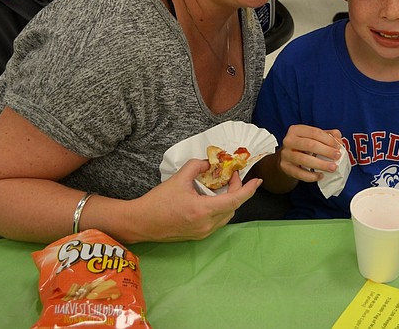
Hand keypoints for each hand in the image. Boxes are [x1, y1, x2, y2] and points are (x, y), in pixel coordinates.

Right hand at [134, 158, 260, 241]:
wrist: (141, 222)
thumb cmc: (157, 201)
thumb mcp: (178, 178)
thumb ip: (197, 166)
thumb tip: (209, 163)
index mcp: (203, 210)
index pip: (235, 200)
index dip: (248, 190)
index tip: (257, 180)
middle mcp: (207, 224)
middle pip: (233, 207)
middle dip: (237, 190)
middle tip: (231, 176)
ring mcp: (203, 232)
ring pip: (227, 215)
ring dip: (230, 200)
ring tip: (222, 185)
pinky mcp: (199, 235)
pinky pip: (218, 221)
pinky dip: (221, 208)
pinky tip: (213, 198)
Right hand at [279, 125, 342, 182]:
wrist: (287, 158)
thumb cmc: (303, 146)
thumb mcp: (314, 137)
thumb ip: (328, 136)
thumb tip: (339, 139)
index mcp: (296, 130)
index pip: (315, 132)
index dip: (328, 139)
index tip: (338, 147)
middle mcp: (289, 140)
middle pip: (309, 145)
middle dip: (326, 151)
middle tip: (337, 156)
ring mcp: (286, 154)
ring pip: (304, 159)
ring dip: (320, 164)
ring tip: (333, 167)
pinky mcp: (285, 167)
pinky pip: (299, 173)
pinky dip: (311, 176)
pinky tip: (321, 176)